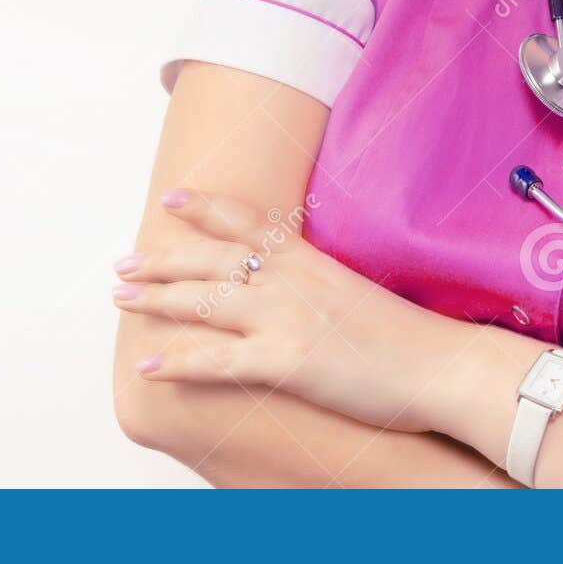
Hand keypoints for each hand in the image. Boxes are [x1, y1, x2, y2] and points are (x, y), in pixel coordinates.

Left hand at [111, 187, 450, 431]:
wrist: (441, 363)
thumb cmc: (408, 335)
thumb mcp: (356, 290)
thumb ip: (318, 281)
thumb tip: (297, 284)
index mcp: (309, 260)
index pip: (246, 221)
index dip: (205, 208)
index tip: (171, 198)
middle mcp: (290, 280)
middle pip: (210, 260)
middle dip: (161, 258)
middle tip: (122, 262)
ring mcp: (285, 318)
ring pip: (202, 302)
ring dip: (155, 299)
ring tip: (121, 297)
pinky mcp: (285, 361)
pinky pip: (216, 360)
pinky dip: (177, 361)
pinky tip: (147, 364)